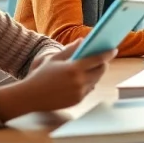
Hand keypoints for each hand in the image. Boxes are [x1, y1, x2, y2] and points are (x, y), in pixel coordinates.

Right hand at [0, 39, 115, 120]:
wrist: (29, 97)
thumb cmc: (40, 75)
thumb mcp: (54, 59)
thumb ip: (70, 49)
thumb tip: (83, 41)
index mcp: (74, 69)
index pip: (97, 59)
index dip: (107, 54)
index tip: (113, 49)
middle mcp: (79, 82)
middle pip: (100, 71)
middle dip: (103, 64)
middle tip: (102, 59)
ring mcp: (79, 93)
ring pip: (96, 80)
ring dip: (96, 73)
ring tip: (94, 67)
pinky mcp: (78, 101)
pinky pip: (88, 89)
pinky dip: (88, 83)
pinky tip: (83, 78)